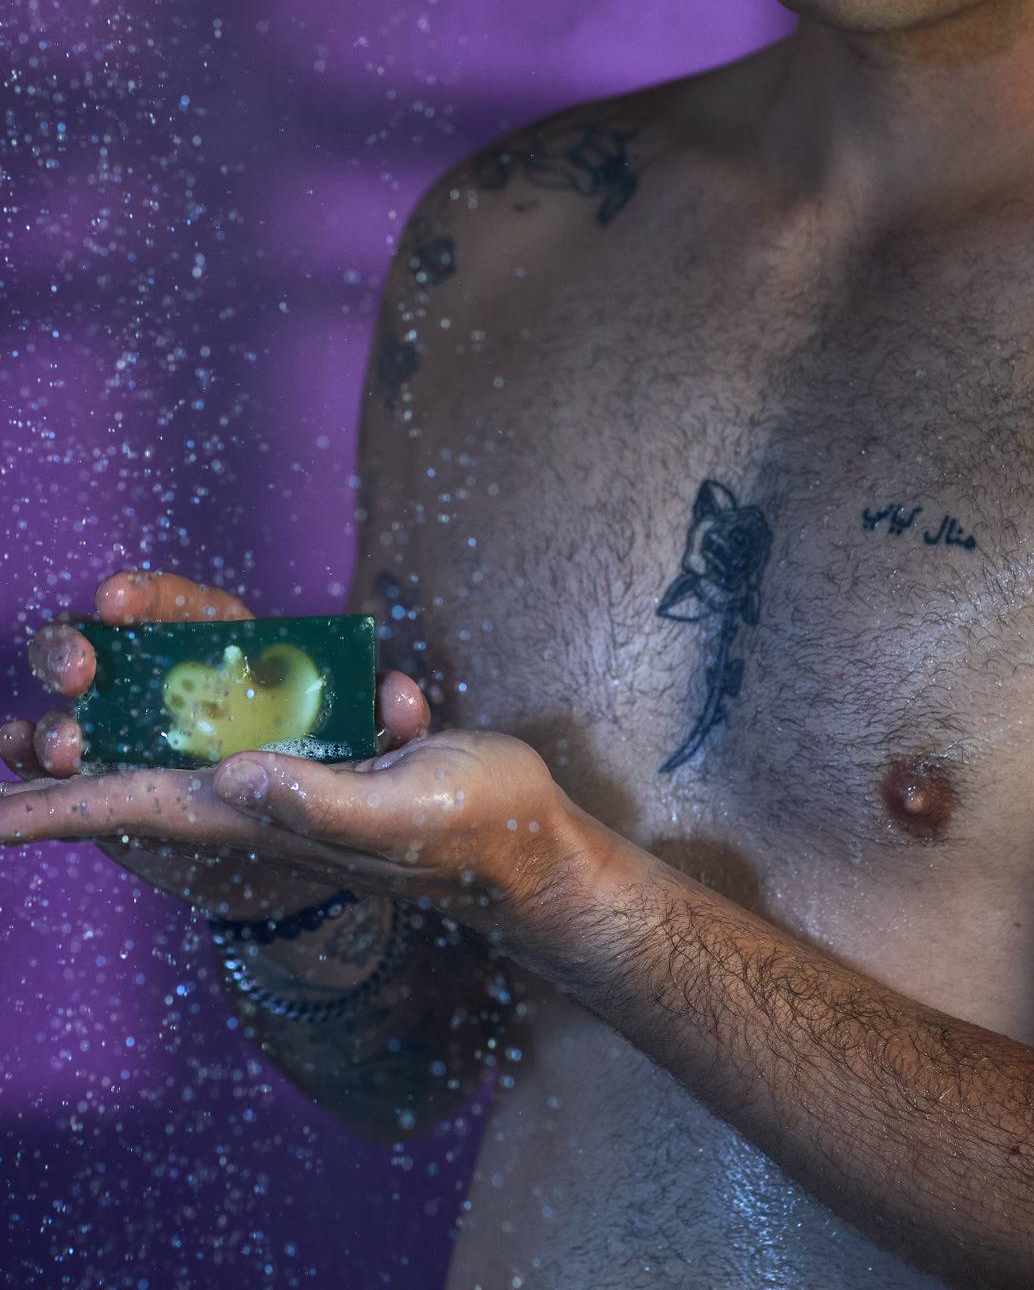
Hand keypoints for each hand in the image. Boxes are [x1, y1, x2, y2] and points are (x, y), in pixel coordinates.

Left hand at [0, 572, 588, 948]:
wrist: (530, 842)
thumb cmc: (472, 833)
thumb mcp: (399, 813)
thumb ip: (319, 798)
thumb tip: (232, 774)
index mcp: (256, 815)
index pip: (126, 807)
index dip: (45, 807)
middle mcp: (255, 789)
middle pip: (136, 757)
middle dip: (75, 736)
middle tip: (39, 703)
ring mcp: (287, 762)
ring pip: (187, 716)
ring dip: (141, 685)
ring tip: (93, 646)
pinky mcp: (327, 733)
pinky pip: (277, 687)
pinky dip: (283, 674)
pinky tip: (370, 695)